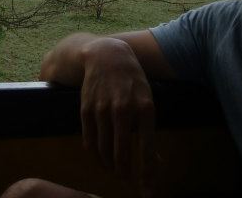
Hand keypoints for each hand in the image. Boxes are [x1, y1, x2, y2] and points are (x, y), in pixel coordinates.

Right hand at [78, 38, 156, 195]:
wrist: (107, 56)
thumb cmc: (132, 81)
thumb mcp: (147, 100)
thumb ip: (148, 129)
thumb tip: (155, 162)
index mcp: (144, 108)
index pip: (147, 148)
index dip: (148, 174)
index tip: (148, 191)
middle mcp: (123, 109)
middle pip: (122, 154)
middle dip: (125, 173)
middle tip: (128, 180)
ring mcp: (102, 109)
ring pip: (104, 150)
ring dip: (110, 166)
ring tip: (115, 170)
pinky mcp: (86, 109)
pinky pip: (89, 140)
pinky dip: (95, 154)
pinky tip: (100, 157)